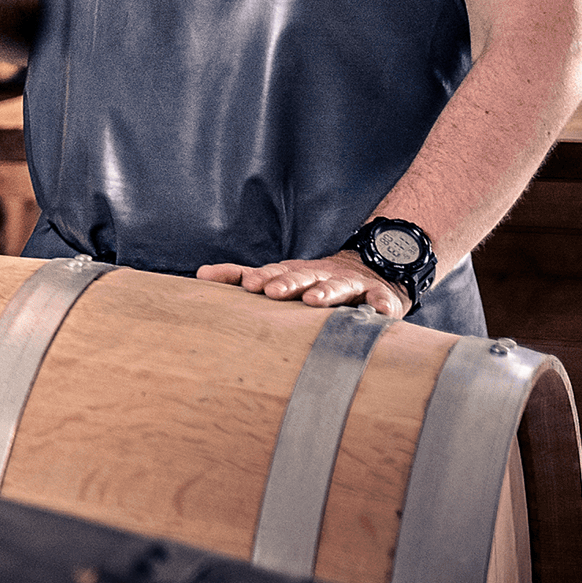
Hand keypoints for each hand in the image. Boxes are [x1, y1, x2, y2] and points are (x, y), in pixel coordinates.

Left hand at [195, 251, 410, 318]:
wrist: (371, 270)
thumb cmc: (314, 281)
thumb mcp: (281, 277)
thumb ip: (243, 277)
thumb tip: (200, 275)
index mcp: (294, 273)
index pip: (272, 273)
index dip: (261, 278)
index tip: (247, 285)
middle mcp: (319, 275)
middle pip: (301, 276)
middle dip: (286, 283)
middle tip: (272, 292)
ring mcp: (349, 284)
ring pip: (337, 286)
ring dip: (325, 292)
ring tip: (315, 301)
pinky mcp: (377, 295)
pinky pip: (380, 300)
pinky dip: (381, 305)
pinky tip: (380, 312)